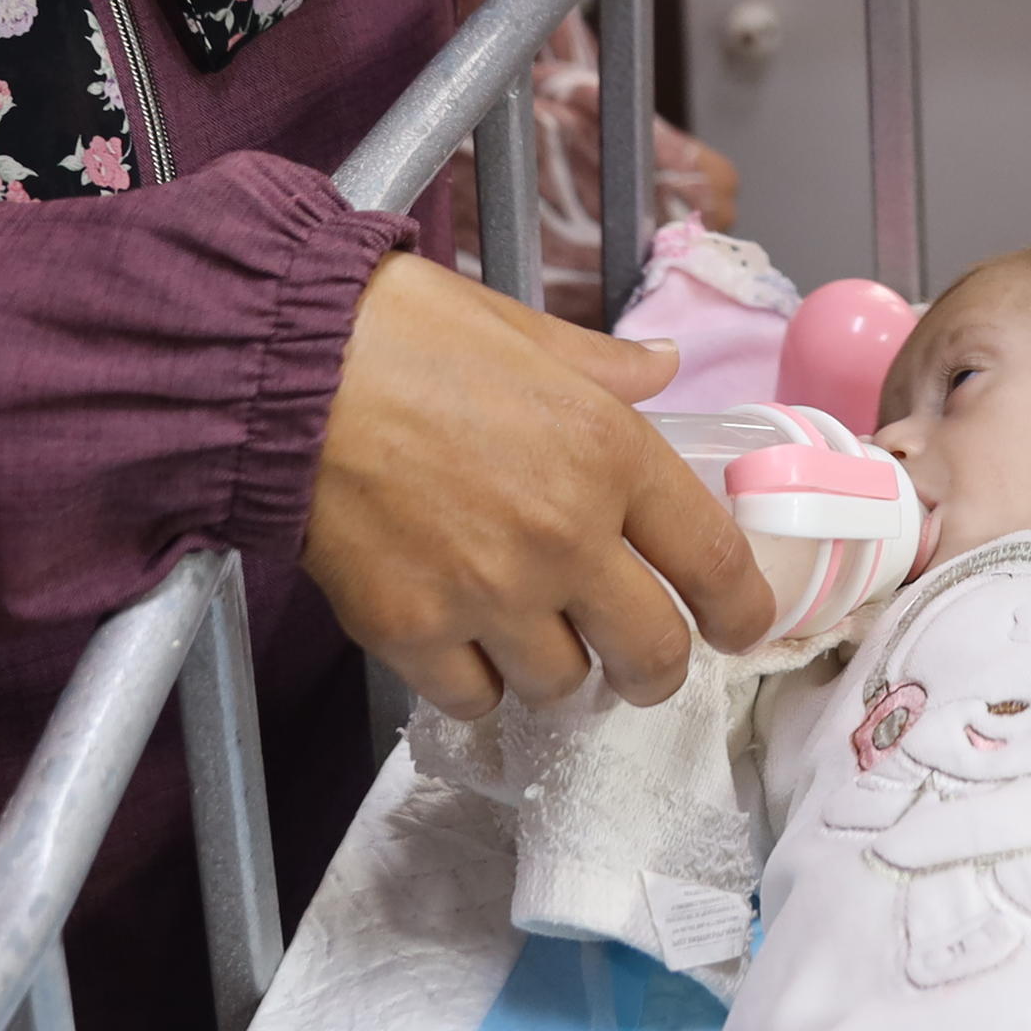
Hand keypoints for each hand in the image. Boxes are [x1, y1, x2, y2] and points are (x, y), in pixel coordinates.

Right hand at [302, 251, 775, 717]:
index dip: (745, 613)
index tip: (742, 628)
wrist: (286, 367)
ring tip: (525, 628)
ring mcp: (489, 591)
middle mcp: (565, 535)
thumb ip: (605, 367)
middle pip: (652, 655)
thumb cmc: (403, 332)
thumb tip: (662, 368)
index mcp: (610, 453)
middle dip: (653, 669)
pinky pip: (475, 698)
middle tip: (635, 661)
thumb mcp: (526, 331)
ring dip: (555, 668)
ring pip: (562, 685)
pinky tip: (459, 638)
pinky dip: (475, 681)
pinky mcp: (413, 630)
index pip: (715, 562)